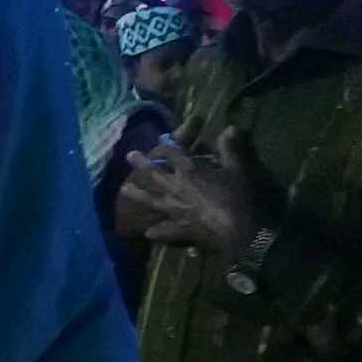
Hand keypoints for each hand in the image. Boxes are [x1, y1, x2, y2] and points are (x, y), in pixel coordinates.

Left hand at [121, 125, 268, 257]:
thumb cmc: (236, 198)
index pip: (175, 154)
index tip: (160, 138)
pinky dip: (157, 232)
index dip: (168, 145)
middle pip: (154, 174)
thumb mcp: (236, 170)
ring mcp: (172, 210)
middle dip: (141, 163)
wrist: (235, 232)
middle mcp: (174, 189)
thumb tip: (230, 127)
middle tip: (129, 155)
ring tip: (124, 189)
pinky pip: (164, 231)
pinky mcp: (177, 229)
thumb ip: (230, 149)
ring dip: (137, 194)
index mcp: (188, 172)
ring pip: (150, 200)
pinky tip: (148, 233)